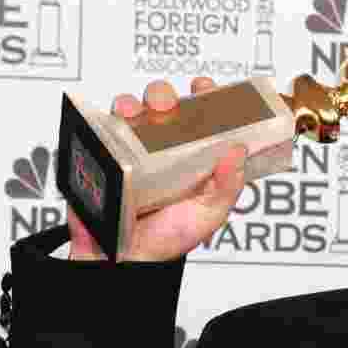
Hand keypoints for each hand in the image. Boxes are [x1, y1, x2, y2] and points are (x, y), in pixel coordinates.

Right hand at [68, 77, 246, 262]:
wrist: (123, 258)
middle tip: (172, 104)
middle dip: (171, 95)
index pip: (207, 118)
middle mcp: (167, 149)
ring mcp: (136, 149)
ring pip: (138, 108)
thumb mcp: (209, 214)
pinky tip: (123, 119)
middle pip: (169, 106)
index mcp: (197, 159)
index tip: (209, 88)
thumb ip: (227, 186)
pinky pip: (107, 124)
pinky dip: (113, 114)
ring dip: (141, 101)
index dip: (210, 98)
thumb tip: (239, 150)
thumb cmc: (168, 239)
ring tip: (146, 112)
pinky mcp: (109, 152)